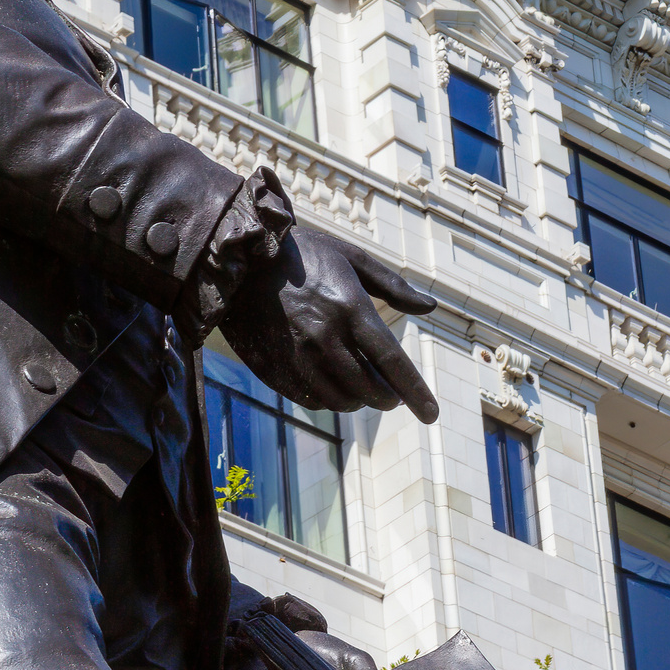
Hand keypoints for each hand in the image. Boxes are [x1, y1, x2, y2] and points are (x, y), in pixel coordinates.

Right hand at [219, 227, 438, 419]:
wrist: (238, 262)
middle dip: (388, 398)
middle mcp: (326, 338)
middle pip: (370, 390)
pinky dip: (329, 399)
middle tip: (392, 395)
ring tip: (362, 390)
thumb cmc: (302, 255)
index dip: (416, 392)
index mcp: (350, 308)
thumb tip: (430, 306)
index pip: (392, 363)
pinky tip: (332, 385)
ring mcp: (298, 357)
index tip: (431, 414)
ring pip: (342, 401)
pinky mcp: (276, 370)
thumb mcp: (351, 258)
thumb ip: (393, 285)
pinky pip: (313, 400)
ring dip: (358, 400)